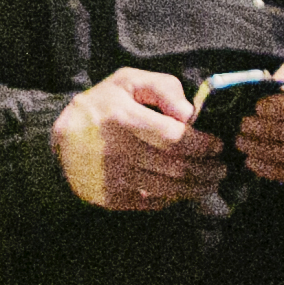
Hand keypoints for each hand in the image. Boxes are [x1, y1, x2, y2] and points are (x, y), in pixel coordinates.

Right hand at [52, 67, 224, 211]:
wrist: (61, 138)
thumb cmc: (103, 105)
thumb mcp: (128, 82)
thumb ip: (163, 88)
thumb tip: (190, 114)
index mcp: (122, 117)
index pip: (175, 139)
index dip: (203, 146)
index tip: (218, 145)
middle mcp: (116, 151)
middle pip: (176, 168)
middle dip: (207, 170)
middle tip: (221, 168)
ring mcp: (113, 178)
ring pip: (168, 189)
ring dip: (196, 188)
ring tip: (210, 181)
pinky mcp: (110, 197)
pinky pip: (152, 202)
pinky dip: (173, 198)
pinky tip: (183, 189)